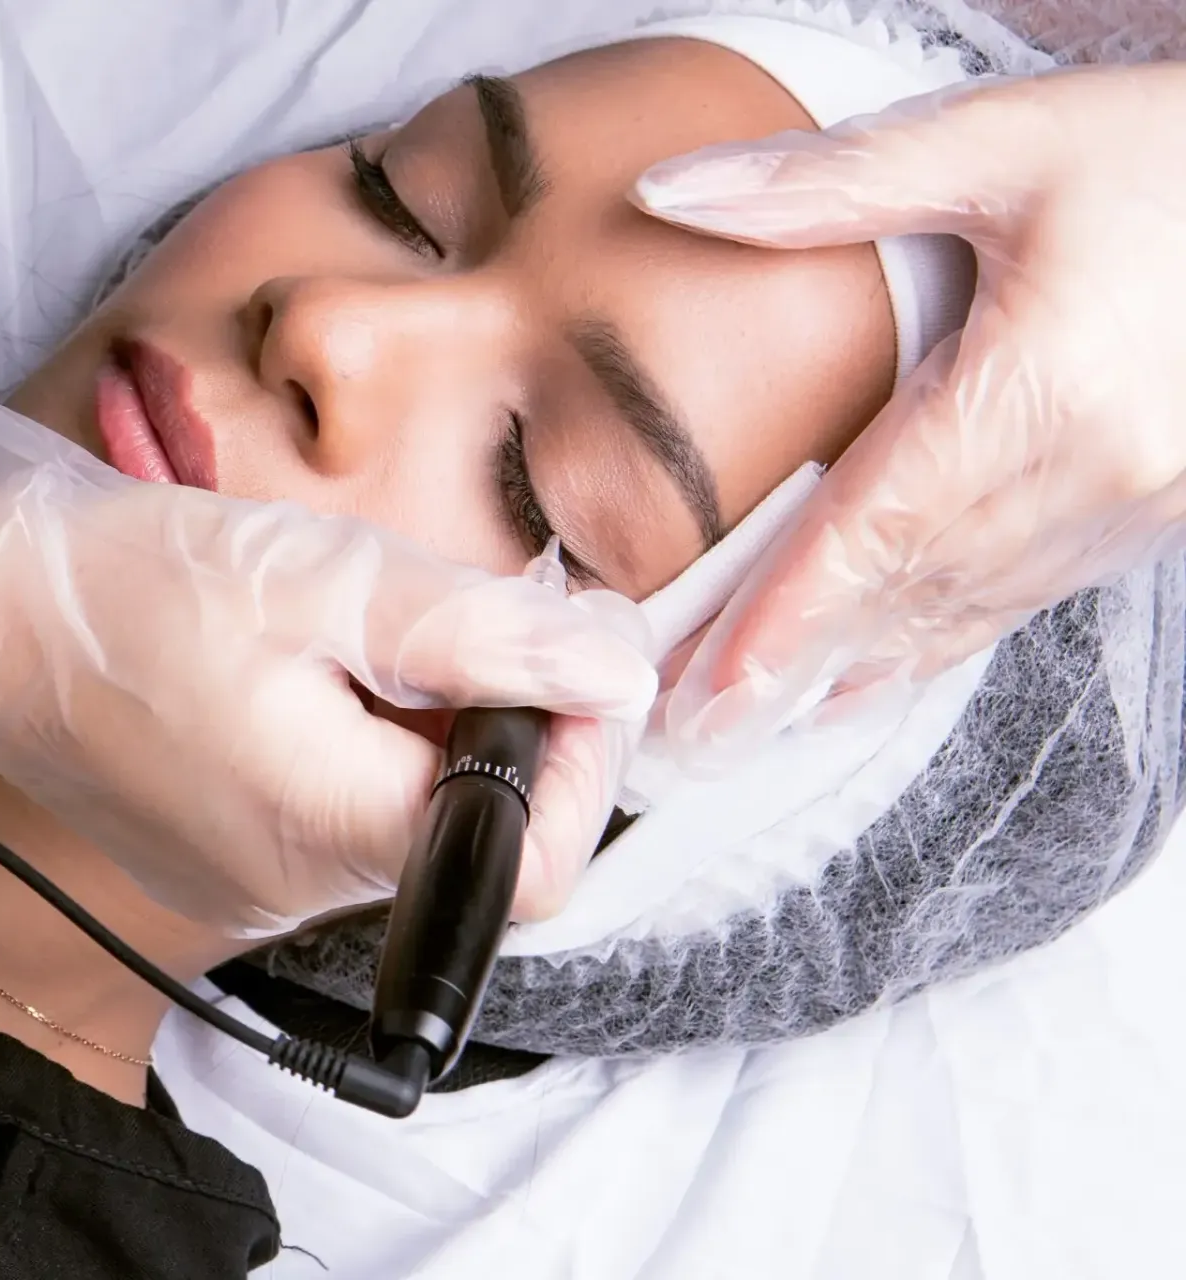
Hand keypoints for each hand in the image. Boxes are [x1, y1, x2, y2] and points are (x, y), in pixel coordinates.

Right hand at [0, 383, 655, 935]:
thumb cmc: (134, 585)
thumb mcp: (323, 576)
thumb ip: (482, 633)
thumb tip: (616, 672)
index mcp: (329, 824)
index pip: (532, 866)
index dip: (582, 767)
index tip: (565, 660)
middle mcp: (298, 887)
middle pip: (477, 846)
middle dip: (511, 728)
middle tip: (472, 621)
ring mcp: (254, 890)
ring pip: (409, 830)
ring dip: (436, 735)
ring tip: (381, 638)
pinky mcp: (223, 868)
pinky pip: (339, 828)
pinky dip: (367, 754)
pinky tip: (320, 676)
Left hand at [630, 63, 1185, 754]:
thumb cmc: (1168, 153)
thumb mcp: (1000, 138)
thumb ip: (835, 182)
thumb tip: (679, 194)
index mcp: (1046, 385)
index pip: (881, 529)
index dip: (787, 615)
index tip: (710, 686)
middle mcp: (1097, 468)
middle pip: (909, 589)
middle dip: (792, 664)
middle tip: (689, 723)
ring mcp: (1135, 503)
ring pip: (964, 608)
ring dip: (853, 667)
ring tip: (749, 716)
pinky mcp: (1152, 511)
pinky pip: (1018, 595)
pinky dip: (931, 640)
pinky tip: (864, 673)